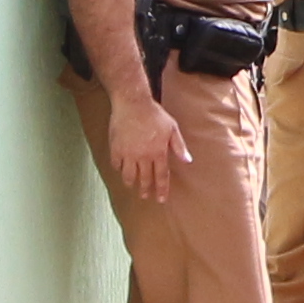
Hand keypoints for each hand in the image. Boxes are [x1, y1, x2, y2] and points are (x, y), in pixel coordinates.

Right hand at [103, 89, 180, 204]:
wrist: (132, 103)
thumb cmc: (154, 114)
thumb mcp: (172, 128)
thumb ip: (179, 146)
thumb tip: (187, 160)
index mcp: (158, 152)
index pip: (161, 176)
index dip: (162, 189)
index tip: (161, 199)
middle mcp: (143, 156)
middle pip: (145, 179)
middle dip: (146, 190)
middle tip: (146, 196)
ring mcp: (128, 153)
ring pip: (129, 175)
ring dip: (131, 183)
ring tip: (132, 186)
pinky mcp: (116, 148)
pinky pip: (116, 164)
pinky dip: (118, 169)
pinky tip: (120, 169)